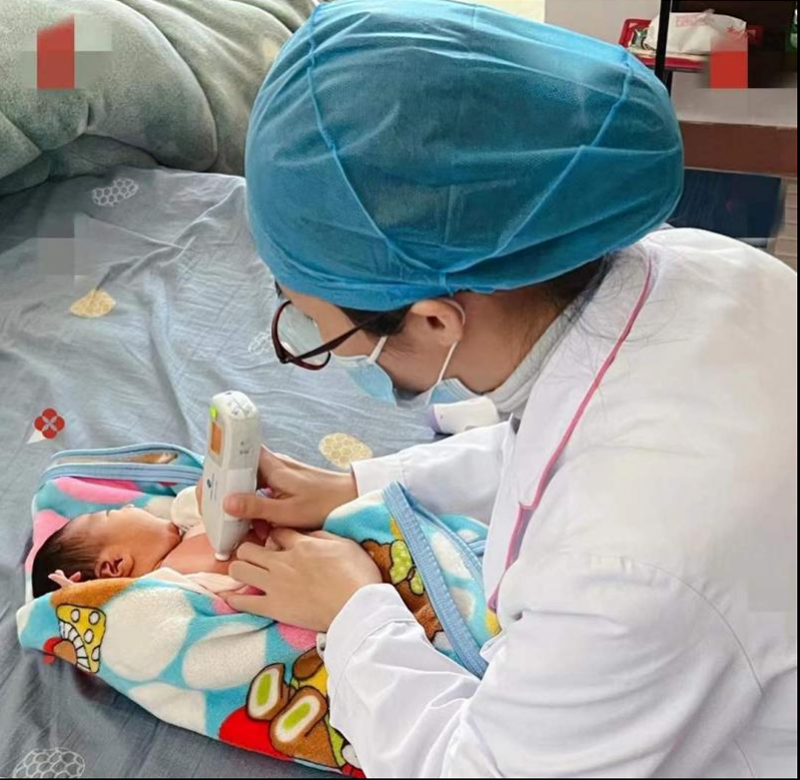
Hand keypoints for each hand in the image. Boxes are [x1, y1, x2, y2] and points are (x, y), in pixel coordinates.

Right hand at [196, 446, 357, 529]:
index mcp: (270, 465)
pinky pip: (259, 489)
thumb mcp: (288, 512)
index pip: (233, 455)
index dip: (216, 469)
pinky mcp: (283, 481)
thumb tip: (225, 503)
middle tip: (215, 513)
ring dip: (239, 500)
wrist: (352, 497)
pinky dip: (253, 504)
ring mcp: (277, 471)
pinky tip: (256, 524)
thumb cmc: (323, 504)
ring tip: (234, 523)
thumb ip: (256, 507)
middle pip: (236, 470)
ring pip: (247, 482)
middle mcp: (271, 463)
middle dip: (223, 491)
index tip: (207, 489)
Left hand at [226, 529, 381, 630]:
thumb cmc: (358, 575)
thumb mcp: (344, 544)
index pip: (276, 532)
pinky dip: (234, 599)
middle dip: (249, 549)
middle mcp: (282, 561)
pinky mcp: (273, 607)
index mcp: (301, 544)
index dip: (275, 535)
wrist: (358, 608)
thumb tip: (306, 534)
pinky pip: (243, 602)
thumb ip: (321, 535)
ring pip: (239, 569)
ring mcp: (275, 584)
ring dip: (240, 568)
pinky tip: (231, 597)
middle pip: (248, 548)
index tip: (277, 541)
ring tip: (246, 573)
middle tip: (256, 556)